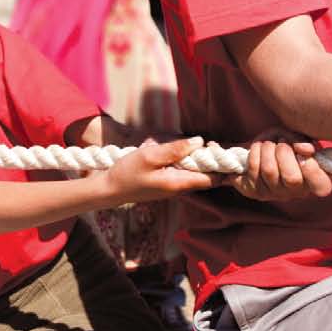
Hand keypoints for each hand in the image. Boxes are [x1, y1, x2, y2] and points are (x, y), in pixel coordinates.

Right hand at [104, 137, 218, 203]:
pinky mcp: (168, 184)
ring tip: (200, 145)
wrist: (110, 189)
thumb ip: (175, 149)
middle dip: (212, 161)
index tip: (219, 149)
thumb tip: (199, 141)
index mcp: (179, 184)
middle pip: (207, 177)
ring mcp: (174, 188)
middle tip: (211, 143)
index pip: (212, 180)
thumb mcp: (150, 156)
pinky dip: (188, 162)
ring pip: (196, 174)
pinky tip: (182, 152)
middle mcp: (180, 189)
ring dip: (200, 160)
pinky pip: (185, 173)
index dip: (221, 166)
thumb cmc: (128, 172)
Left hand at [235, 131, 331, 201]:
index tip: (303, 152)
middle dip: (284, 152)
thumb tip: (306, 150)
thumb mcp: (298, 136)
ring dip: (267, 149)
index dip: (312, 170)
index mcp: (317, 179)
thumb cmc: (287, 143)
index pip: (322, 186)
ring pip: (270, 171)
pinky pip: (254, 170)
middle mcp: (298, 192)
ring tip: (269, 143)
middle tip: (281, 142)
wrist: (264, 148)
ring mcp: (277, 194)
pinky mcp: (257, 192)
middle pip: (292, 178)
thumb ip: (304, 142)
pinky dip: (255, 152)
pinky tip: (258, 148)